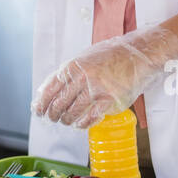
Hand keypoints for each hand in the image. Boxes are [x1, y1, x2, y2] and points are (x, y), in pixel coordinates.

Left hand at [32, 25, 177, 127]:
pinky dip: (82, 124)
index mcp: (73, 66)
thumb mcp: (85, 58)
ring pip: (72, 113)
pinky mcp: (110, 100)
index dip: (41, 104)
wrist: (140, 53)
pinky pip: (90, 118)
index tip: (38, 112)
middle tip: (53, 119)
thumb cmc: (112, 56)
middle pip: (58, 104)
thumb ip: (68, 73)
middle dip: (53, 115)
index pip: (49, 89)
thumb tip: (47, 91)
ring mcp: (96, 89)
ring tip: (67, 121)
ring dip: (67, 120)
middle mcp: (82, 77)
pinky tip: (80, 124)